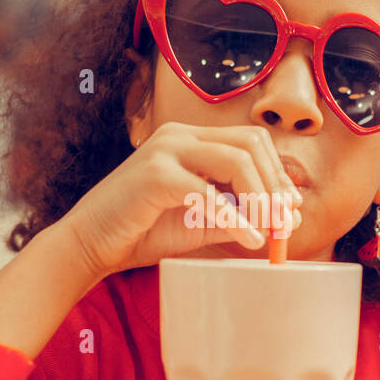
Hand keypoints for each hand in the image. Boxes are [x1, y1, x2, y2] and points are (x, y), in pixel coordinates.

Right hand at [58, 121, 302, 278]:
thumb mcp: (200, 220)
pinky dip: (235, 219)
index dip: (277, 173)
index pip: (250, 141)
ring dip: (261, 198)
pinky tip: (249, 240)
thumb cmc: (142, 231)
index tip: (290, 207)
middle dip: (275, 183)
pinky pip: (209, 192)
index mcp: (190, 140)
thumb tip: (288, 217)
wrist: (89, 244)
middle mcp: (179, 136)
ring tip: (270, 230)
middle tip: (285, 220)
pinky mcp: (155, 176)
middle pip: (250, 144)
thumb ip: (239, 214)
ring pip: (236, 161)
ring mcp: (166, 150)